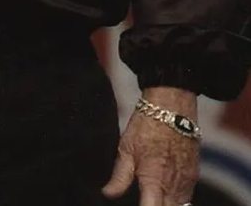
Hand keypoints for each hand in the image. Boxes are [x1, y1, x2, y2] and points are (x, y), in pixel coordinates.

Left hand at [102, 87, 198, 205]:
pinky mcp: (194, 175)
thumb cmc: (147, 125)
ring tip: (153, 196)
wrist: (172, 106)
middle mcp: (174, 186)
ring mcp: (187, 182)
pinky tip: (165, 191)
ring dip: (167, 204)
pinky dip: (176, 198)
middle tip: (145, 198)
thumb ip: (119, 176)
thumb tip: (108, 193)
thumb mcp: (127, 148)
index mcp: (155, 181)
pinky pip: (187, 197)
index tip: (138, 204)